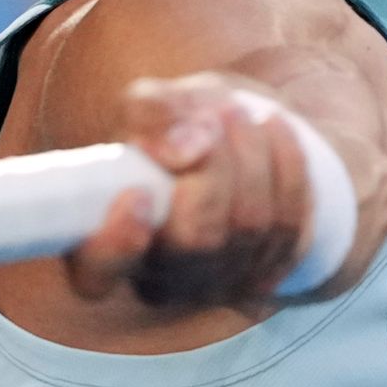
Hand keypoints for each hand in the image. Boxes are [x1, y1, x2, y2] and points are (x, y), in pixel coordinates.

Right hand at [64, 72, 312, 306]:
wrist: (228, 140)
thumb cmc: (172, 126)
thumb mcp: (148, 104)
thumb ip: (150, 115)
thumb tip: (183, 150)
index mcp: (104, 244)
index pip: (97, 273)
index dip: (116, 246)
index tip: (138, 195)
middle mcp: (159, 277)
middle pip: (195, 241)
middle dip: (213, 169)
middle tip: (211, 120)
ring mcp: (218, 282)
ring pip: (248, 225)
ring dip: (250, 157)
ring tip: (235, 112)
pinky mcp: (268, 272)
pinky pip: (290, 222)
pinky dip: (287, 165)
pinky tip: (272, 128)